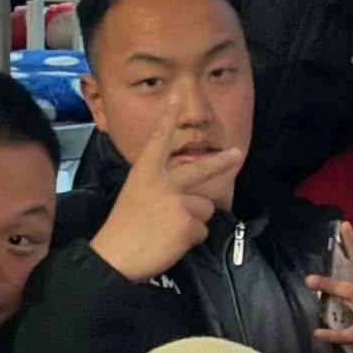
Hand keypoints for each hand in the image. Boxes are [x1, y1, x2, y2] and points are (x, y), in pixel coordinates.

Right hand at [89, 98, 243, 282]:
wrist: (115, 256)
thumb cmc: (122, 230)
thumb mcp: (135, 197)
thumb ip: (158, 188)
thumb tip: (184, 195)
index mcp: (145, 172)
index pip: (158, 140)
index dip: (168, 118)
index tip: (177, 96)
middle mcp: (163, 181)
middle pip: (200, 168)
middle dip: (221, 162)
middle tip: (237, 154)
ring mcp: (177, 201)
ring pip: (204, 208)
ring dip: (193, 222)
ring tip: (169, 232)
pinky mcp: (188, 222)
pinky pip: (202, 230)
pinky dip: (191, 240)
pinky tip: (171, 243)